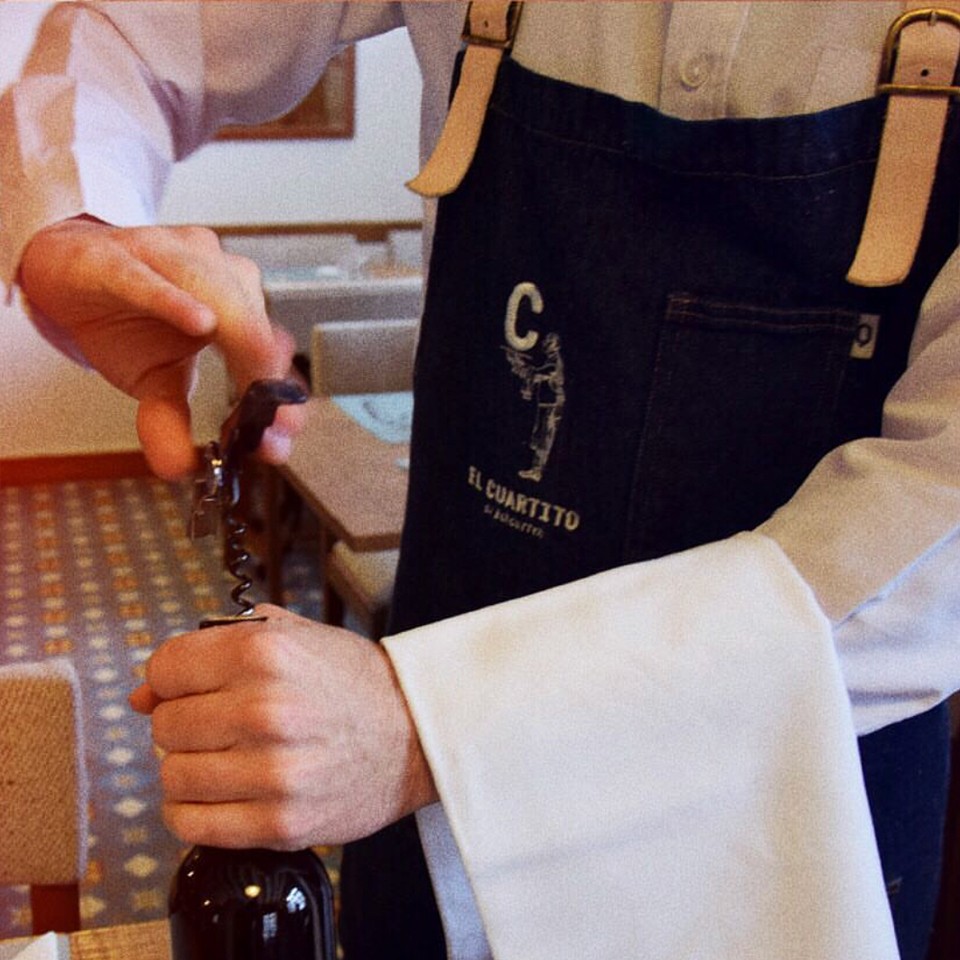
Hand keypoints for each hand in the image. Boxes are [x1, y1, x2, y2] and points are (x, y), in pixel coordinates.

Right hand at [19, 218, 303, 478]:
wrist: (65, 271)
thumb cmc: (122, 317)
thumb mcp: (151, 382)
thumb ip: (172, 423)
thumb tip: (179, 468)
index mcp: (236, 305)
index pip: (270, 351)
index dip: (281, 395)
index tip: (284, 434)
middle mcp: (216, 275)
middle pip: (255, 325)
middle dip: (268, 377)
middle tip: (269, 424)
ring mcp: (172, 259)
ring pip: (218, 295)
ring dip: (241, 340)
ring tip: (256, 382)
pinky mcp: (119, 257)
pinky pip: (152, 280)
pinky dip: (176, 302)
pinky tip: (200, 321)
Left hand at [129, 605, 437, 849]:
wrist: (417, 735)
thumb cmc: (355, 683)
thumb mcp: (295, 636)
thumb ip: (218, 645)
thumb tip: (144, 693)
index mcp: (264, 652)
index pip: (165, 668)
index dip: (173, 679)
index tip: (192, 688)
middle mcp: (263, 708)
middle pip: (165, 724)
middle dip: (186, 724)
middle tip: (222, 725)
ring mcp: (271, 771)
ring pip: (172, 776)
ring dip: (192, 768)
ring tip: (228, 760)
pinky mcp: (279, 823)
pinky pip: (190, 824)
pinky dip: (193, 812)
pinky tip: (223, 795)